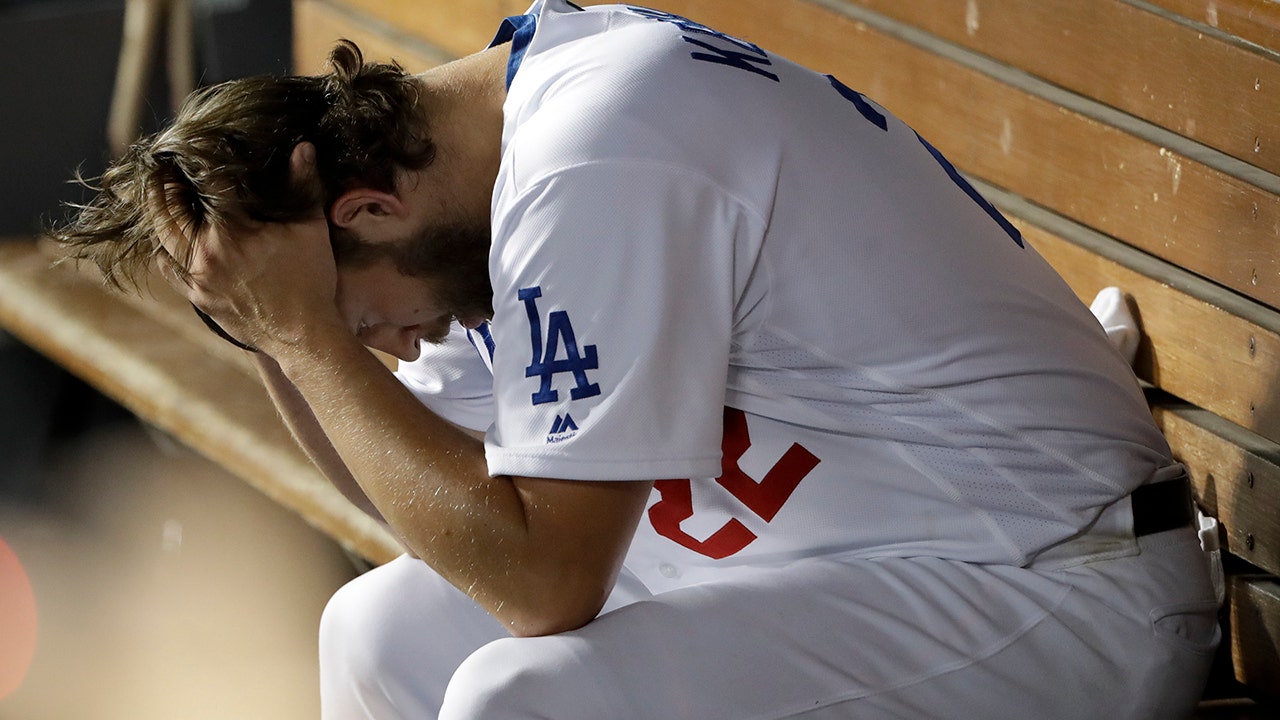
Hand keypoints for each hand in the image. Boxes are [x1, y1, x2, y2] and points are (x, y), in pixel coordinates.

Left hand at [153, 142, 343, 356]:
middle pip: (171, 205)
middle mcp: (205, 251)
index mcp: (231, 229)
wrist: (303, 335)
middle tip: (166, 162)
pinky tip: (167, 238)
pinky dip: (164, 249)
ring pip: (163, 236)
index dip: (201, 157)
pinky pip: (168, 268)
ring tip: (160, 193)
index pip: (207, 181)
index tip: (199, 142)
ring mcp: (197, 277)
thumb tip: (302, 146)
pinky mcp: (197, 297)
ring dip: (159, 211)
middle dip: (168, 181)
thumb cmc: (310, 281)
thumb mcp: (312, 229)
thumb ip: (304, 185)